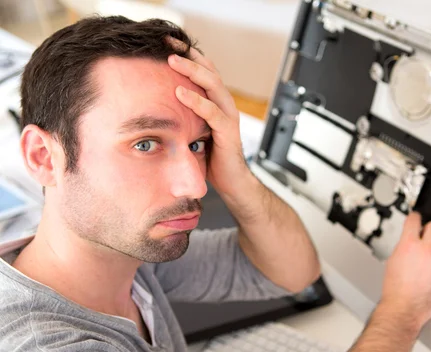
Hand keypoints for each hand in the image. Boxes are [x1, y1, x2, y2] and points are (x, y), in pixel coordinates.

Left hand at [166, 37, 253, 197]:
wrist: (232, 183)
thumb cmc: (209, 158)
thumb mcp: (191, 130)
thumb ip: (181, 115)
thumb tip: (151, 106)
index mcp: (216, 102)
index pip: (204, 70)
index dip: (187, 55)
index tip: (164, 43)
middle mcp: (225, 104)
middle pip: (209, 71)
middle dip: (188, 55)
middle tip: (166, 43)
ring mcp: (229, 116)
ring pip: (213, 85)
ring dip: (192, 71)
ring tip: (171, 61)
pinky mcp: (228, 131)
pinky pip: (212, 112)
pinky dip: (196, 101)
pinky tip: (179, 93)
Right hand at [381, 212, 430, 329]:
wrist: (404, 308)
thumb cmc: (395, 289)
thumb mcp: (392, 261)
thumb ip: (404, 248)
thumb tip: (409, 244)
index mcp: (408, 244)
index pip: (414, 220)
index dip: (415, 218)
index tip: (416, 218)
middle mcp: (426, 250)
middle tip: (429, 234)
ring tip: (425, 272)